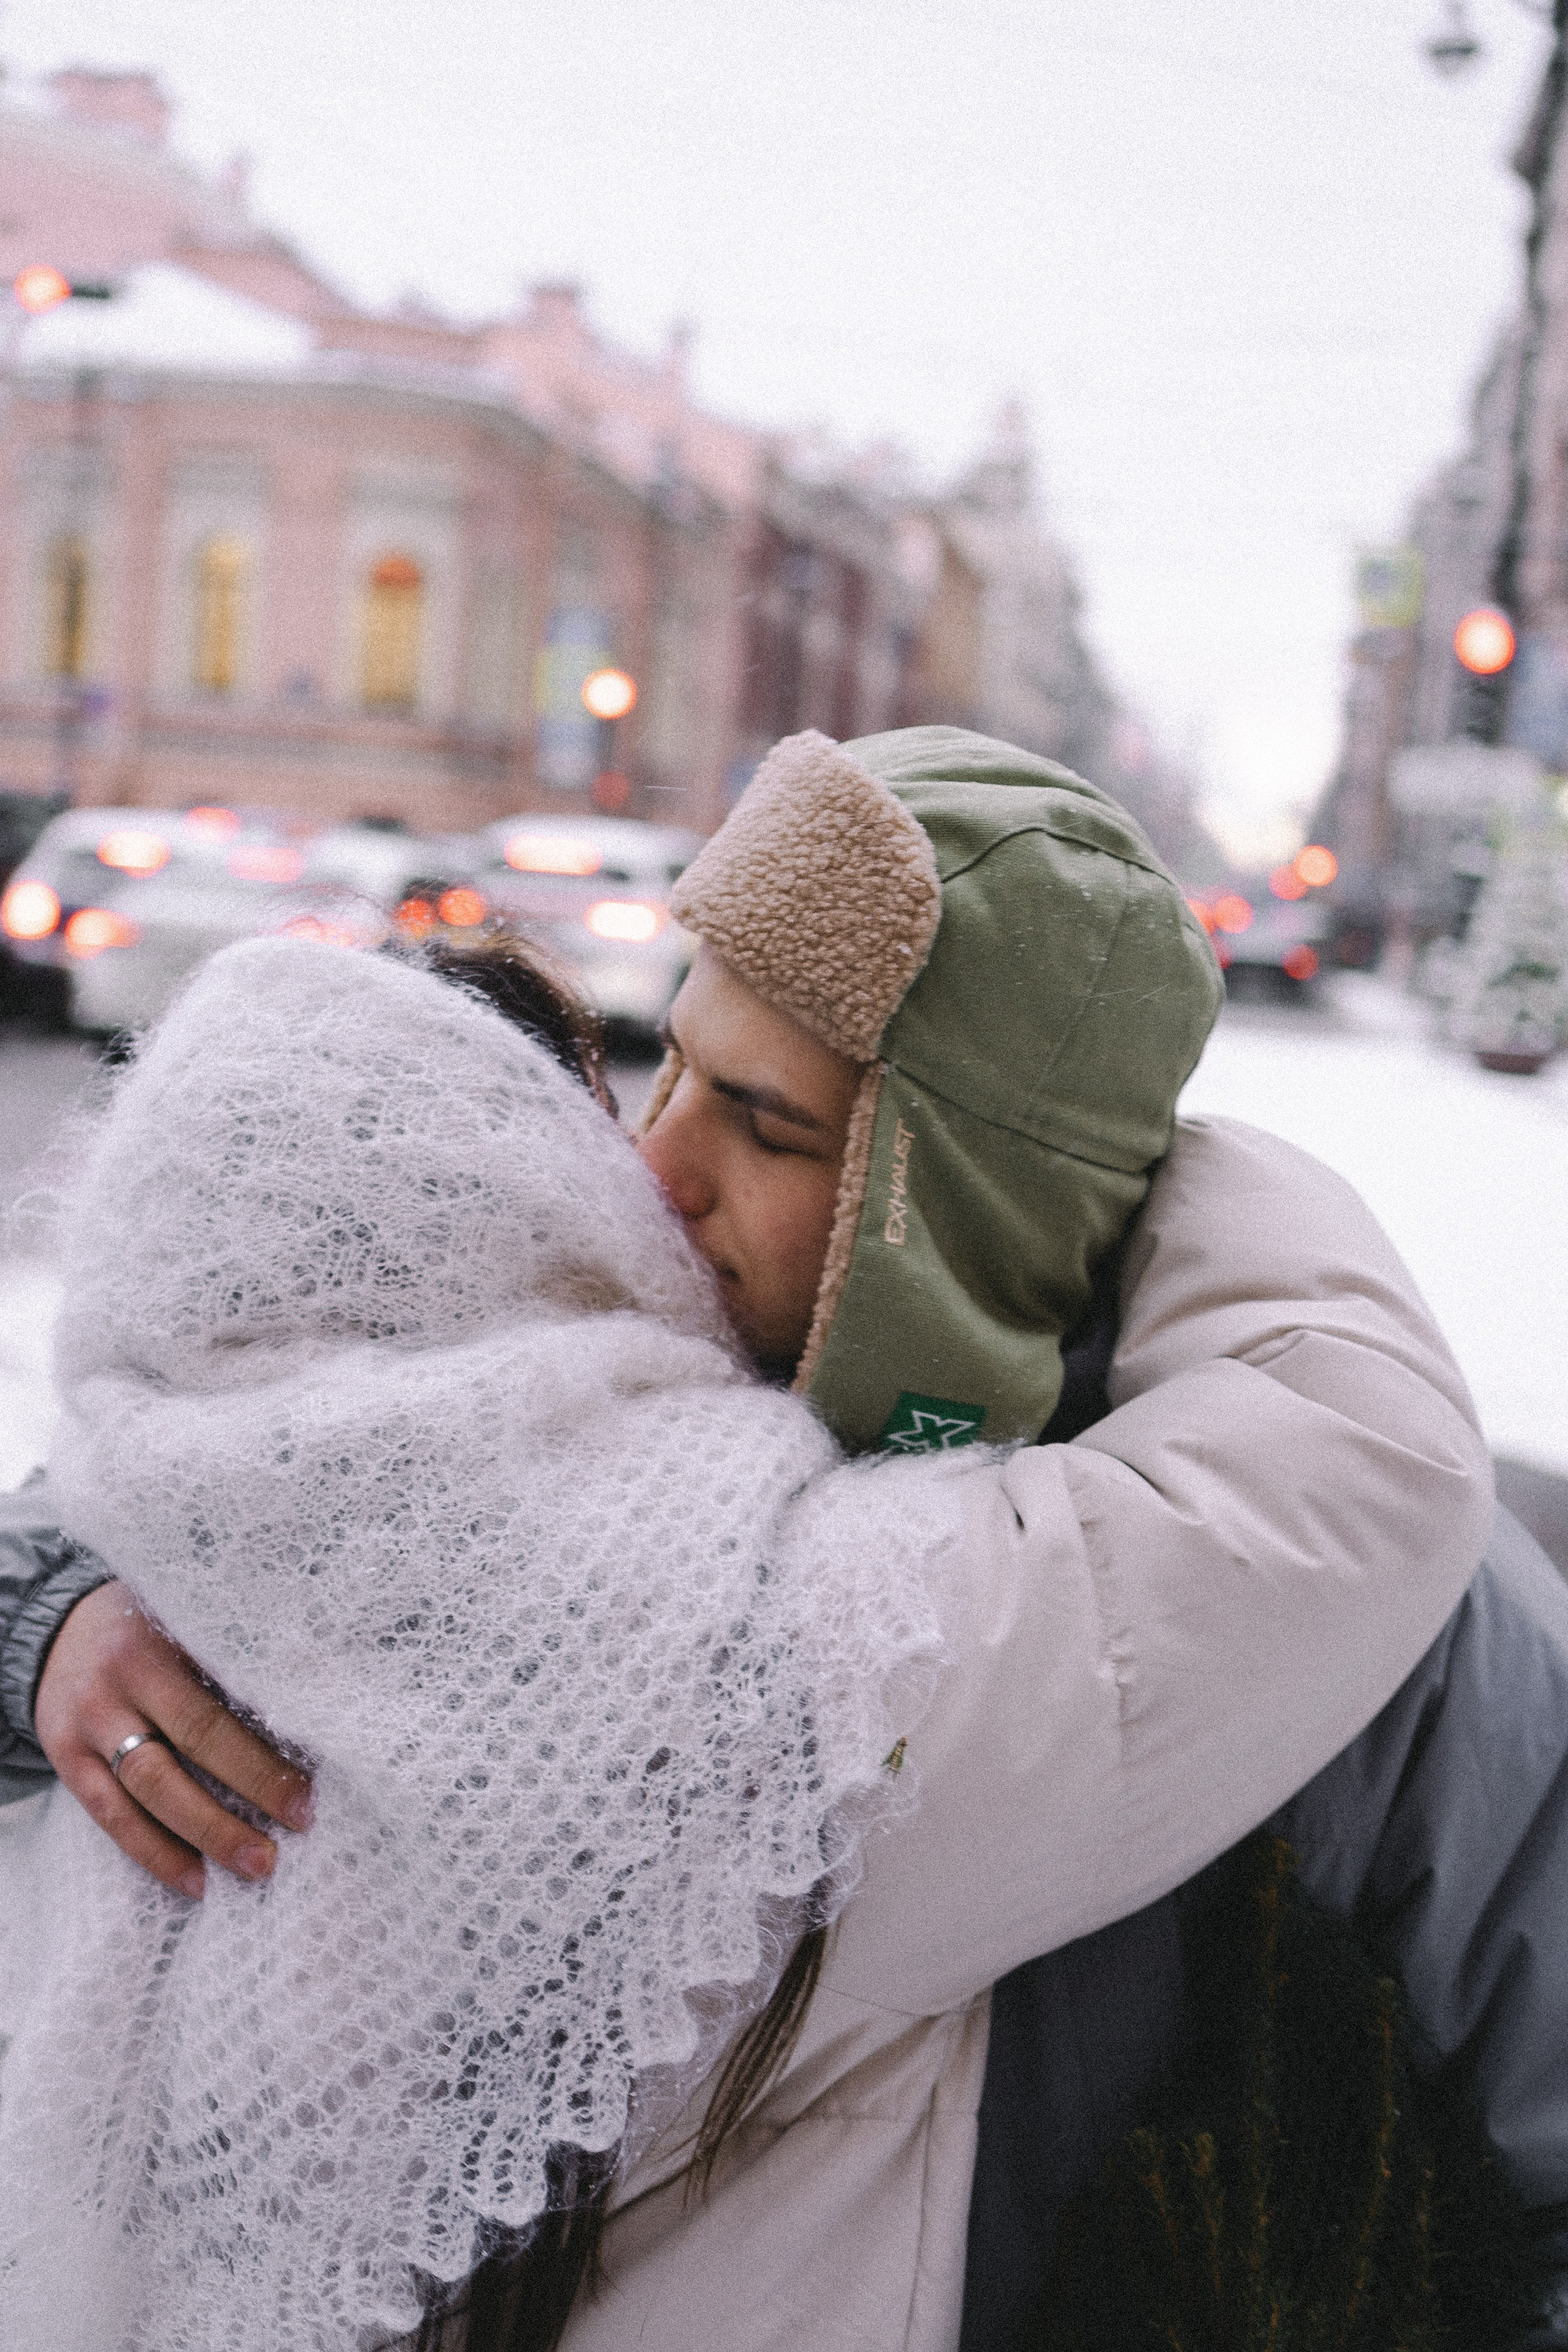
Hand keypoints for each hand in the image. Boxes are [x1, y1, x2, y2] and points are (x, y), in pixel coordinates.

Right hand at [34, 1580, 313, 1898]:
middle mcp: (125, 1676)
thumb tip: (320, 1697)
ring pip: (150, 1785)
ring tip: (258, 1864)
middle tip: (302, 1822)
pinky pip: (111, 1815)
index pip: (229, 1687)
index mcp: (168, 1635)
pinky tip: (195, 1880)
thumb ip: (239, 1655)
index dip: (271, 1735)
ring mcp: (89, 1721)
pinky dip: (154, 1851)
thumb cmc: (151, 1629)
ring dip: (207, 1832)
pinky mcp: (66, 1759)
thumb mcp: (191, 1621)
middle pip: (195, 1737)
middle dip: (254, 1784)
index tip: (314, 1779)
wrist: (59, 1630)